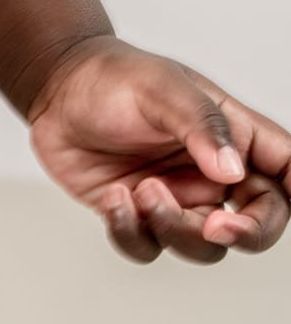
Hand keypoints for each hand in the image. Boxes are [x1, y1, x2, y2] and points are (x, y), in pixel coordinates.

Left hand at [25, 35, 290, 263]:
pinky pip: (147, 247)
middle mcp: (211, 173)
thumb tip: (234, 170)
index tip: (278, 206)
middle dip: (246, 233)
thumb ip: (200, 125)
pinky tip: (114, 199)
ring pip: (203, 246)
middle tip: (216, 225)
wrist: (55, 88)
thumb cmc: (114, 76)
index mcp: (233, 134)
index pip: (286, 168)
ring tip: (142, 190)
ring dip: (176, 230)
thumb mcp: (162, 87)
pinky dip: (132, 233)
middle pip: (259, 221)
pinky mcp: (137, 214)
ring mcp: (176, 197)